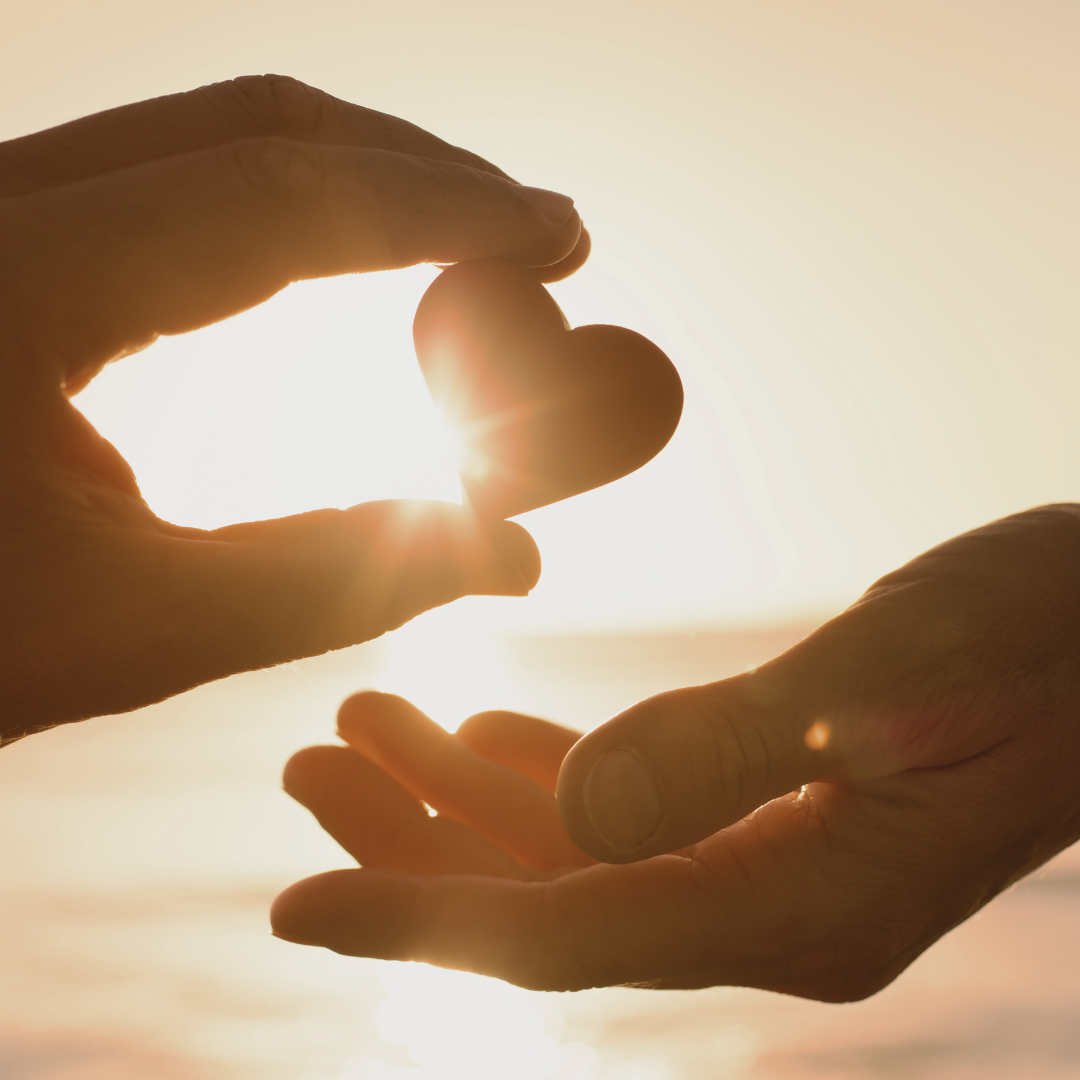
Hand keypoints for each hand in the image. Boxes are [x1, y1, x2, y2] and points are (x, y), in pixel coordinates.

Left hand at [0, 74, 588, 741]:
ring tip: (467, 233)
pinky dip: (279, 202)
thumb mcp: (133, 631)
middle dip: (418, 170)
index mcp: (8, 288)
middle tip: (533, 228)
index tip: (554, 231)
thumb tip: (513, 552)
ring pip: (202, 137)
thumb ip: (337, 577)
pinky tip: (344, 248)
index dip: (442, 209)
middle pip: (250, 125)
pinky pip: (160, 179)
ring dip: (355, 173)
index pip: (278, 201)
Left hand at [272, 505, 1079, 1000]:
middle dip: (413, 840)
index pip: (569, 932)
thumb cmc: (1034, 639)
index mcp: (798, 906)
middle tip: (304, 765)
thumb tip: (580, 819)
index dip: (424, 917)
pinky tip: (473, 739)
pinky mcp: (769, 810)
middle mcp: (770, 908)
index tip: (298, 902)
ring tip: (362, 726)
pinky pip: (627, 815)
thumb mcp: (881, 682)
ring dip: (459, 795)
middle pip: (547, 899)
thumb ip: (726, 751)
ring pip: (574, 854)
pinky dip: (539, 777)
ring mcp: (768, 864)